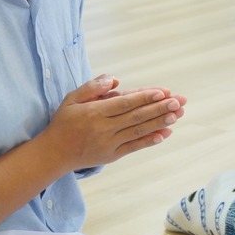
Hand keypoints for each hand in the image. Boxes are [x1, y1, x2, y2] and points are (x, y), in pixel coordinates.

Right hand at [39, 76, 185, 171]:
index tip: (163, 92)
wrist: (55, 153)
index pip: (125, 104)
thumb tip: (114, 80)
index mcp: (94, 112)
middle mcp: (104, 129)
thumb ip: (92, 87)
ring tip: (177, 115)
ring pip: (138, 131)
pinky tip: (165, 134)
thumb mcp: (71, 99)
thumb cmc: (64, 122)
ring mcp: (109, 143)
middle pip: (136, 117)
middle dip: (159, 108)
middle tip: (179, 101)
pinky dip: (149, 140)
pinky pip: (134, 147)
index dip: (144, 98)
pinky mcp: (112, 155)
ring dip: (159, 122)